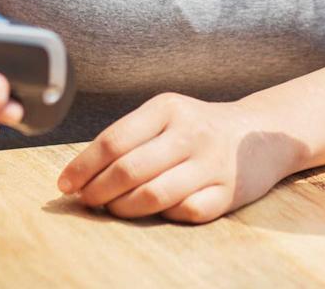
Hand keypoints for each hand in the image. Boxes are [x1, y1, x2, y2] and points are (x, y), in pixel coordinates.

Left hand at [55, 93, 304, 222]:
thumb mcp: (167, 115)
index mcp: (169, 108)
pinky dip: (162, 215)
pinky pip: (184, 212)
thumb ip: (130, 137)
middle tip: (86, 200)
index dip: (82, 167)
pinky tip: (155, 211)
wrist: (260, 134)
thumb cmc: (198, 128)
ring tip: (112, 208)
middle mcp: (191, 133)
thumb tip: (80, 173)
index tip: (65, 184)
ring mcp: (212, 164)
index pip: (114, 140)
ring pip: (153, 196)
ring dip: (122, 208)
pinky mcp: (228, 192)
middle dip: (97, 191)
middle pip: (129, 170)